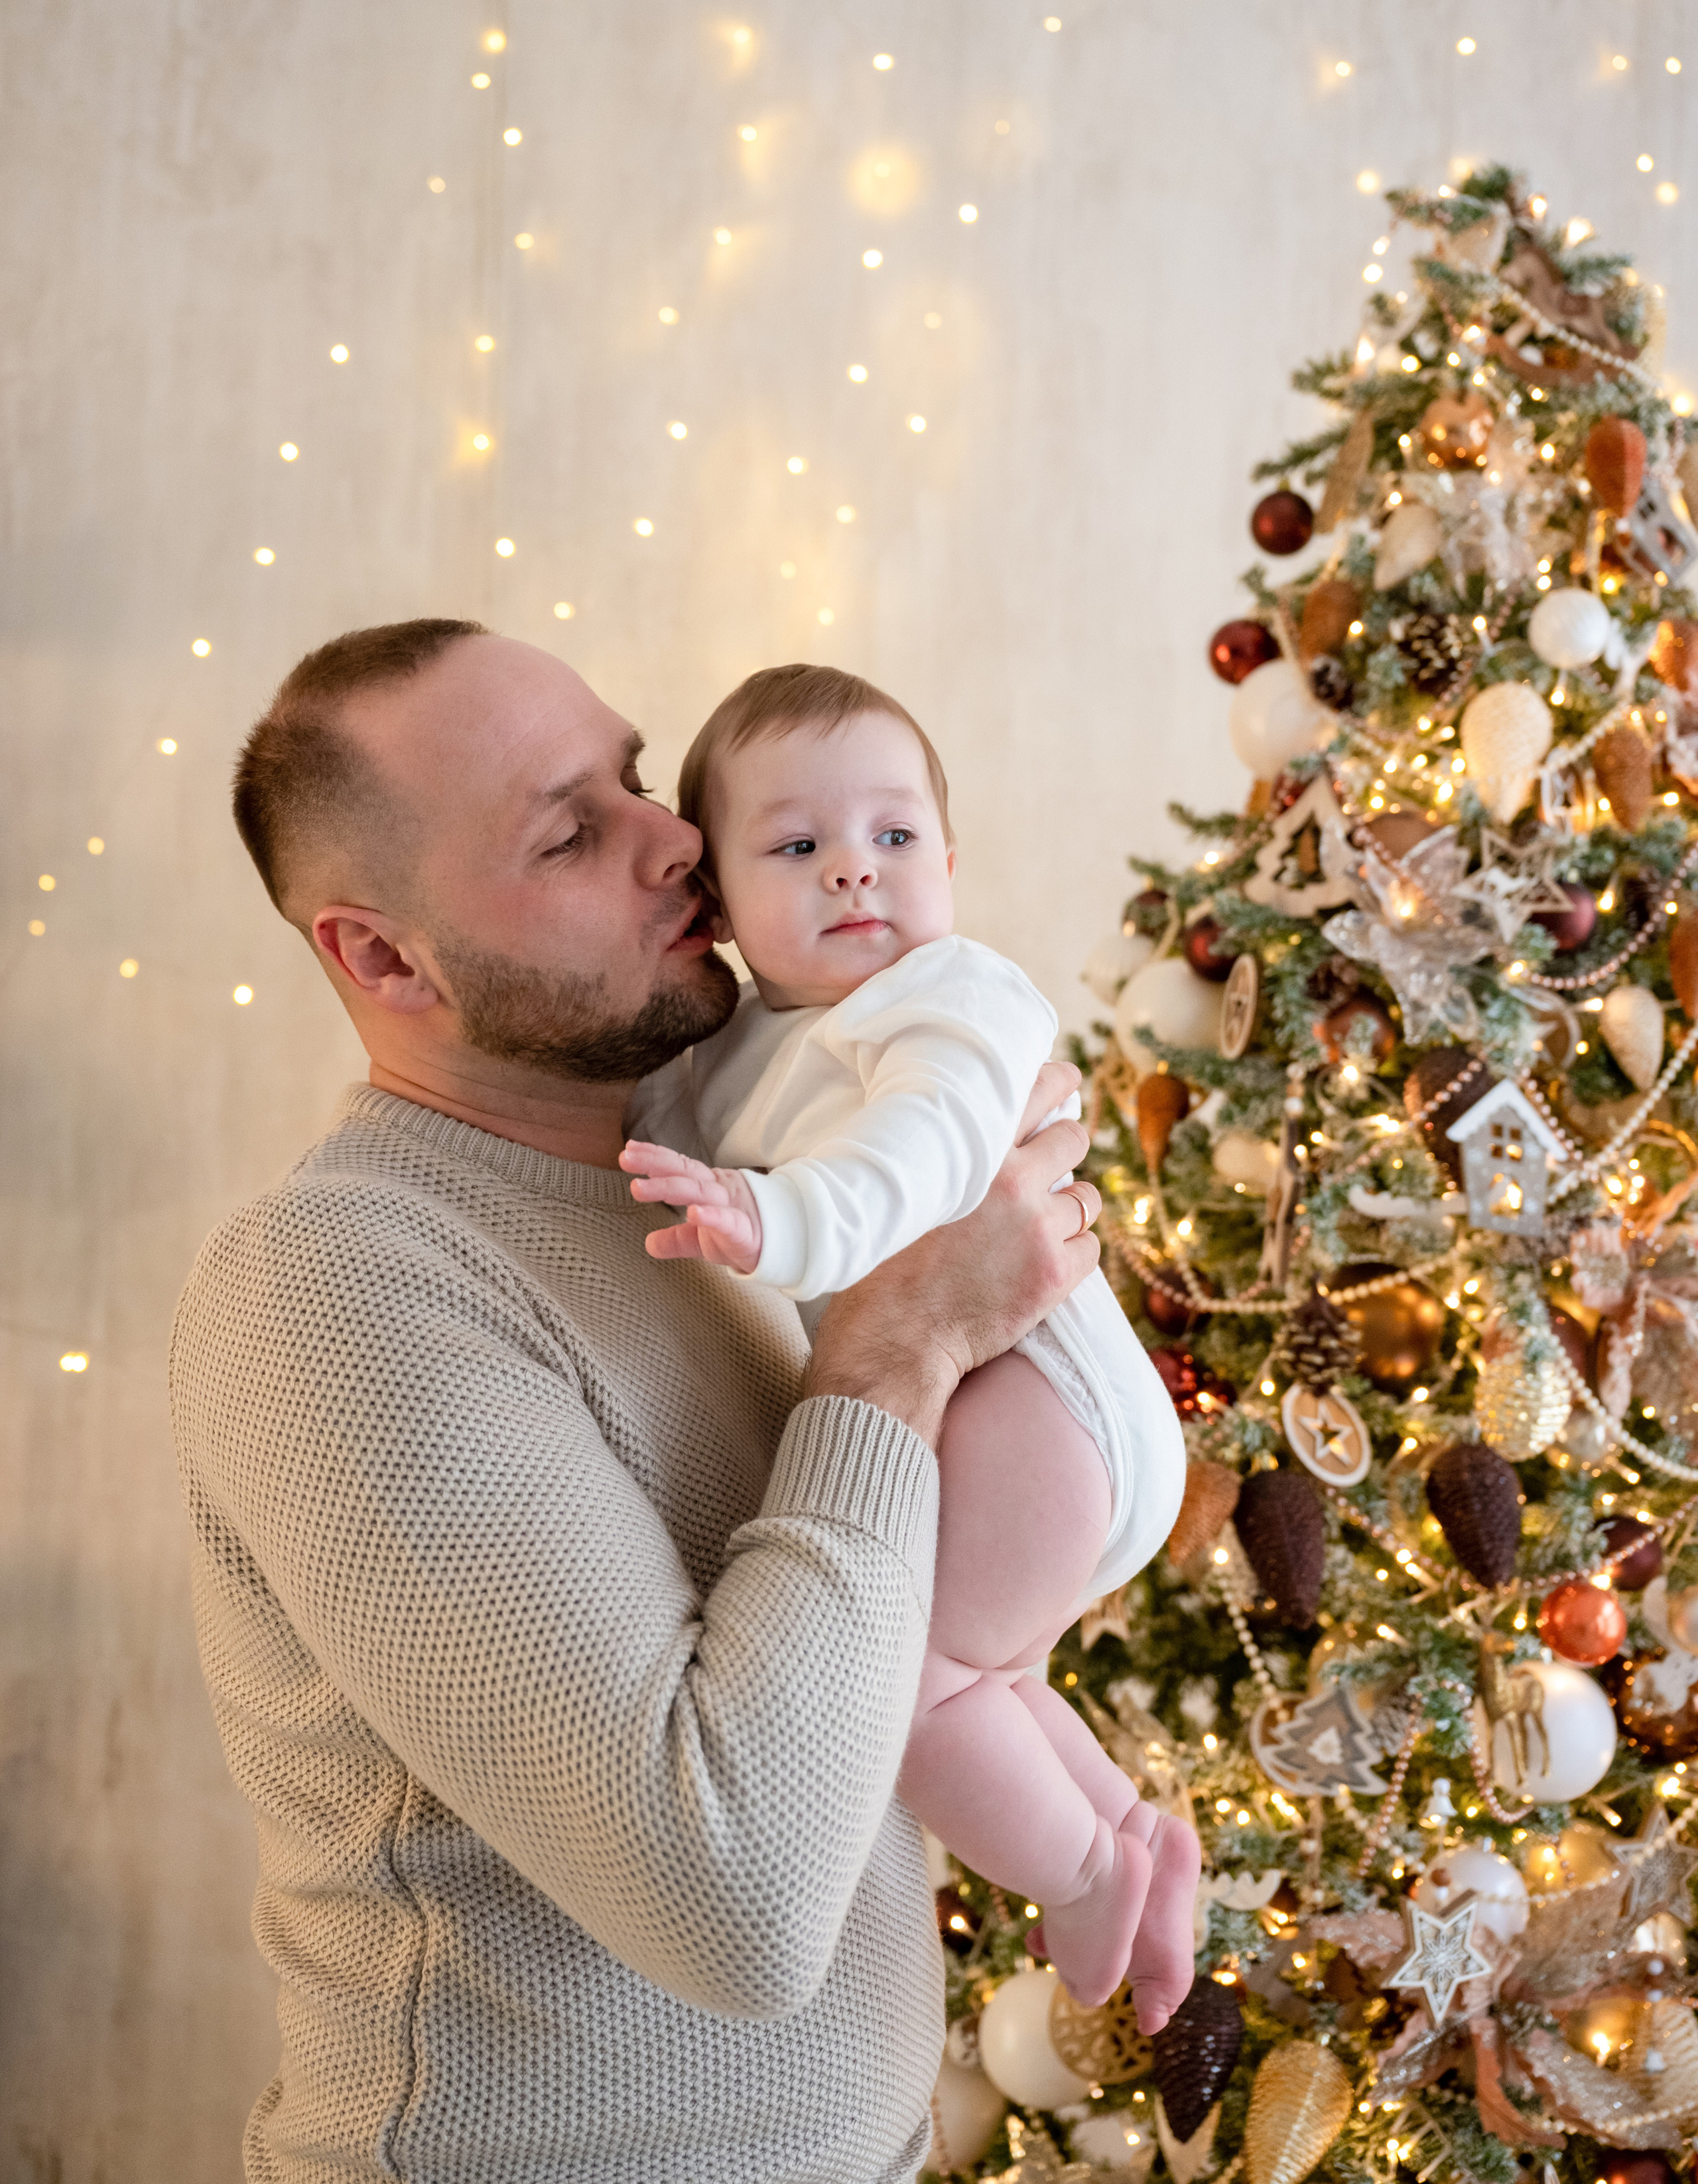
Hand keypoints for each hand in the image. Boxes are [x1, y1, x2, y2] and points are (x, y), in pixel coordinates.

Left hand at [620, 1141, 764, 1273]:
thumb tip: (649, 1243)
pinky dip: (710, 1216)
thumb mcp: (703, 1240)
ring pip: (698, 1192)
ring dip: (668, 1187)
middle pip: (684, 1173)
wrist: (782, 1250)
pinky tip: (693, 1213)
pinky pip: (727, 1221)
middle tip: (624, 1159)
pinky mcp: (745, 1231)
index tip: (629, 1150)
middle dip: (654, 1164)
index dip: (655, 1157)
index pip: (679, 1167)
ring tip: (638, 1187)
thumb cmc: (741, 1237)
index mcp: (709, 1188)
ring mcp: (733, 1208)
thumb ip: (677, 1239)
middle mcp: (719, 1191)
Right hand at [806, 1062, 1097, 1446]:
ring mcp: (1040, 1229)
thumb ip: (940, 1159)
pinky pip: (1090, 1248)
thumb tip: (966, 1134)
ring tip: (1038, 1227)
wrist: (895, 1339)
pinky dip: (1072, 1255)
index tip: (1066, 1078)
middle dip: (1065, 1150)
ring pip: (1087, 1199)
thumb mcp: (903, 1192)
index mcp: (973, 1153)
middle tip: (1051, 1166)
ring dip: (1069, 1209)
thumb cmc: (883, 1266)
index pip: (1035, 1092)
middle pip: (1074, 1139)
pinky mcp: (1056, 1274)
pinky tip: (1040, 1265)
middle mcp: (1014, 1182)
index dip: (1058, 1081)